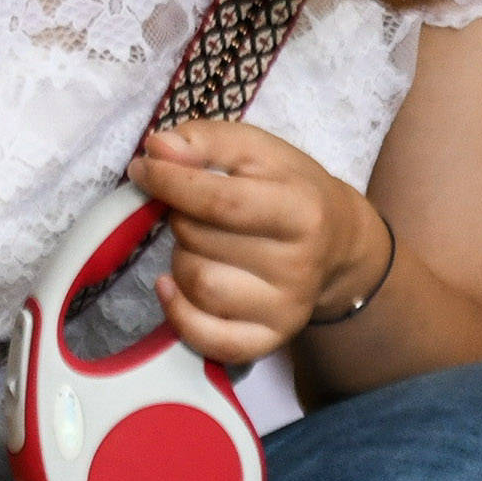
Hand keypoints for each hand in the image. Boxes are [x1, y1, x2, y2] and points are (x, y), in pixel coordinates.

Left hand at [131, 117, 379, 367]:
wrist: (338, 243)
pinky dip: (178, 313)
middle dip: (181, 219)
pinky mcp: (271, 339)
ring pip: (198, 286)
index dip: (170, 183)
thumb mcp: (257, 150)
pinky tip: (172, 287)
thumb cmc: (290, 189)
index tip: (143, 170)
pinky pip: (207, 338)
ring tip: (200, 245)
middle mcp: (299, 265)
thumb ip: (206, 140)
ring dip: (181, 259)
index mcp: (301, 211)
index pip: (220, 202)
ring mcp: (286, 309)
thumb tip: (156, 149)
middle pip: (201, 241)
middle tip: (197, 211)